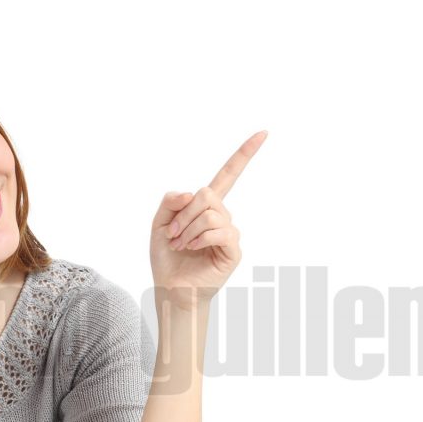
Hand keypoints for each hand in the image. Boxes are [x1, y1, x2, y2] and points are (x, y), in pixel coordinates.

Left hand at [149, 131, 267, 311]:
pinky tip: (192, 249)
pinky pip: (220, 231)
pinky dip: (199, 238)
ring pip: (211, 213)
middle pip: (207, 193)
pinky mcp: (233, 251)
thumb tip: (193, 192)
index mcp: (206, 207)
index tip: (263, 133)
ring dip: (188, 229)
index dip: (244, 154)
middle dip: (184, 212)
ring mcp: (229, 233)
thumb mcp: (159, 222)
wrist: (170, 288)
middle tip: (172, 233)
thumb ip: (171, 200)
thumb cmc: (167, 258)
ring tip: (180, 244)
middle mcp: (221, 217)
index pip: (228, 175)